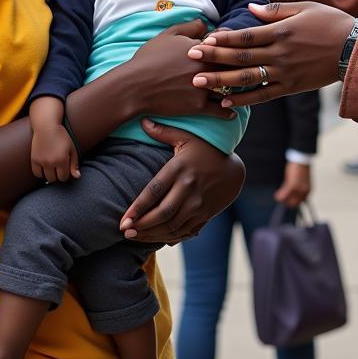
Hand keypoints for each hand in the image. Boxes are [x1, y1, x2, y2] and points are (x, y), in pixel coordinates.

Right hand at [30, 125, 79, 182]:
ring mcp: (41, 161)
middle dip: (57, 175)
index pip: (63, 177)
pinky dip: (40, 173)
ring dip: (49, 175)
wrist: (46, 127)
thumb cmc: (61, 136)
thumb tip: (77, 177)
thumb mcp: (72, 148)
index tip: (65, 169)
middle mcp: (51, 162)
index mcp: (62, 160)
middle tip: (58, 168)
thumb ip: (74, 164)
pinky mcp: (34, 159)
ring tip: (52, 168)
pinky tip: (44, 168)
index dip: (65, 175)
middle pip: (54, 179)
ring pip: (45, 178)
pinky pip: (36, 173)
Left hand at [120, 121, 244, 242]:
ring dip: (151, 235)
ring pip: (171, 226)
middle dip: (141, 226)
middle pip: (161, 213)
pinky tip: (154, 238)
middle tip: (125, 231)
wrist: (235, 170)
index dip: (137, 208)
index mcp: (179, 169)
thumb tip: (142, 121)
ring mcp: (198, 203)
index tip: (122, 221)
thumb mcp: (186, 138)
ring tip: (134, 236)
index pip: (154, 191)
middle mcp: (189, 188)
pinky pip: (184, 231)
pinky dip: (167, 237)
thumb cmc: (206, 150)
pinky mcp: (205, 215)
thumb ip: (163, 132)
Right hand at [124, 19, 235, 121]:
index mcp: (203, 49)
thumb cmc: (149, 58)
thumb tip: (207, 24)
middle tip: (245, 68)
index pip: (228, 45)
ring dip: (236, 89)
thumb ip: (190, 27)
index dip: (232, 47)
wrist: (134, 86)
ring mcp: (204, 88)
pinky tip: (233, 111)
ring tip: (242, 90)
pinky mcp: (198, 106)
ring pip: (230, 88)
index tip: (235, 50)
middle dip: (239, 67)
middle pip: (233, 66)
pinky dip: (228, 111)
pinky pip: (221, 110)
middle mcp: (207, 67)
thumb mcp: (168, 35)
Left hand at [187, 1, 354, 106]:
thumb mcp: (305, 8)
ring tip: (200, 83)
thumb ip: (276, 10)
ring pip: (248, 79)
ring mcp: (285, 72)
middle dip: (213, 58)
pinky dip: (244, 100)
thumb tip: (250, 8)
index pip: (245, 36)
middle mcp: (280, 53)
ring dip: (222, 81)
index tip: (203, 40)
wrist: (355, 48)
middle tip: (190, 60)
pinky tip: (226, 103)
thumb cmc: (330, 23)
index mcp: (281, 31)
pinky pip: (264, 95)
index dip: (222, 39)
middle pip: (241, 57)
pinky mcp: (291, 87)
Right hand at [274, 161, 310, 207]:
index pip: (300, 202)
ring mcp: (298, 189)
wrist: (301, 159)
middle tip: (281, 200)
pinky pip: (284, 194)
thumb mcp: (303, 180)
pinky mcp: (292, 185)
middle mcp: (304, 191)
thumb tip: (292, 195)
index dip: (293, 202)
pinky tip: (276, 195)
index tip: (287, 201)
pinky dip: (279, 196)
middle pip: (294, 203)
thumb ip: (300, 188)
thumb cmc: (301, 168)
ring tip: (278, 197)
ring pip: (288, 200)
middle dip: (287, 203)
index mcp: (308, 190)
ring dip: (282, 200)